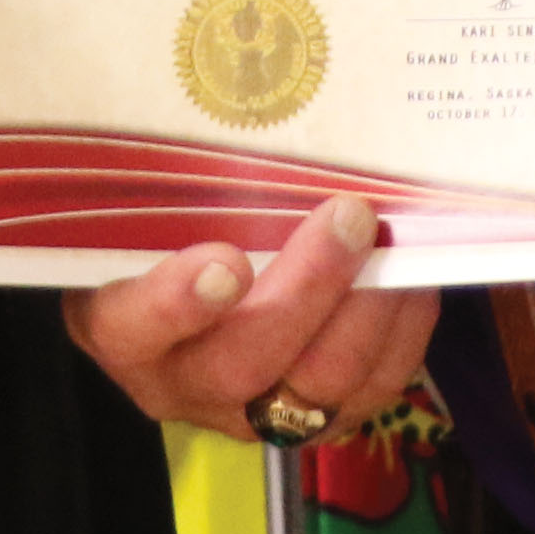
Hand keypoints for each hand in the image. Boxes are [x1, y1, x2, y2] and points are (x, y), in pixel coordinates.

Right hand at [64, 196, 440, 442]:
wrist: (195, 310)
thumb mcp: (149, 220)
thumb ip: (177, 192)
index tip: (226, 260)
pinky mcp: (317, 423)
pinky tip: (410, 277)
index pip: (135, 327)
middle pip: (240, 365)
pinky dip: (400, 331)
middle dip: (307, 290)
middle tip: (347, 216)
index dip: (179, 303)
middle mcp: (182, 385)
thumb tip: (249, 110)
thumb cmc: (167, 247)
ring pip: (316, 387)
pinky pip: (370, 390)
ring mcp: (252, 413)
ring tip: (386, 241)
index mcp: (124, 331)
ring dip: (365, 309)